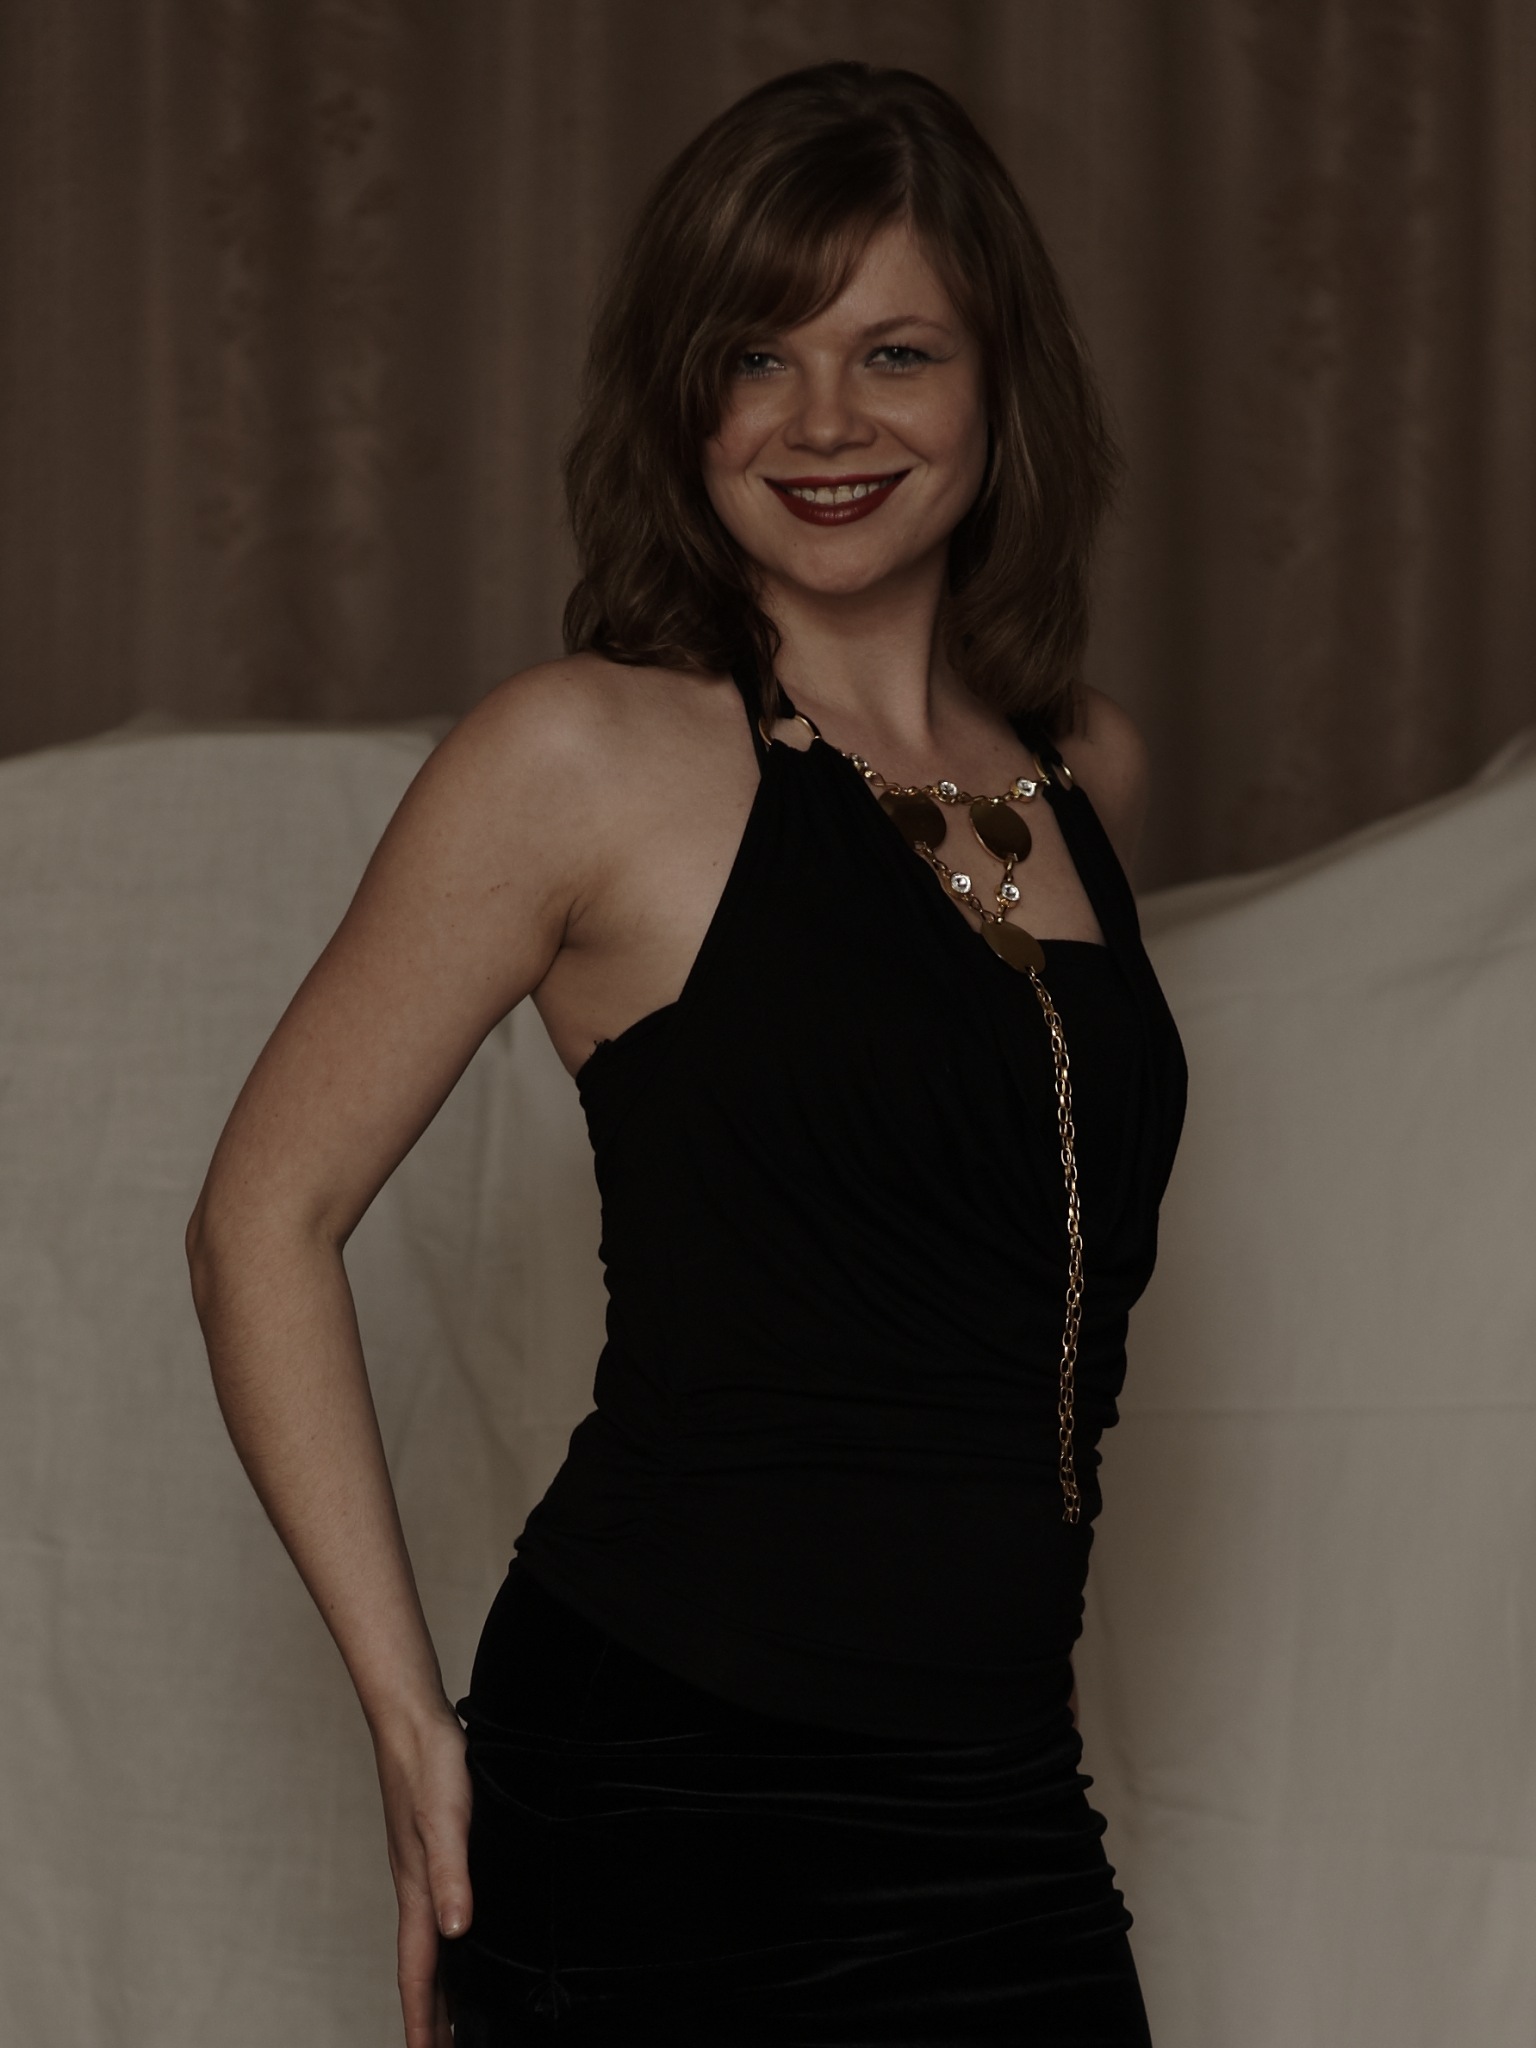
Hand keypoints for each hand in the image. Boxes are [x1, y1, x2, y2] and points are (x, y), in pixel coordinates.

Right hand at [374, 1704, 473, 2047]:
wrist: (413, 1716)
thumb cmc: (429, 1763)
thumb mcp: (447, 1819)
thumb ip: (451, 1874)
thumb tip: (455, 1932)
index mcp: (416, 1890)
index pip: (418, 1972)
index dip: (421, 2021)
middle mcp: (417, 1887)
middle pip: (422, 1968)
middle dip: (430, 2017)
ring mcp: (422, 1869)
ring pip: (431, 1943)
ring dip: (441, 1984)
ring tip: (453, 2018)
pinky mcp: (432, 1848)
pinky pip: (439, 1911)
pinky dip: (449, 1942)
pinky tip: (464, 1937)